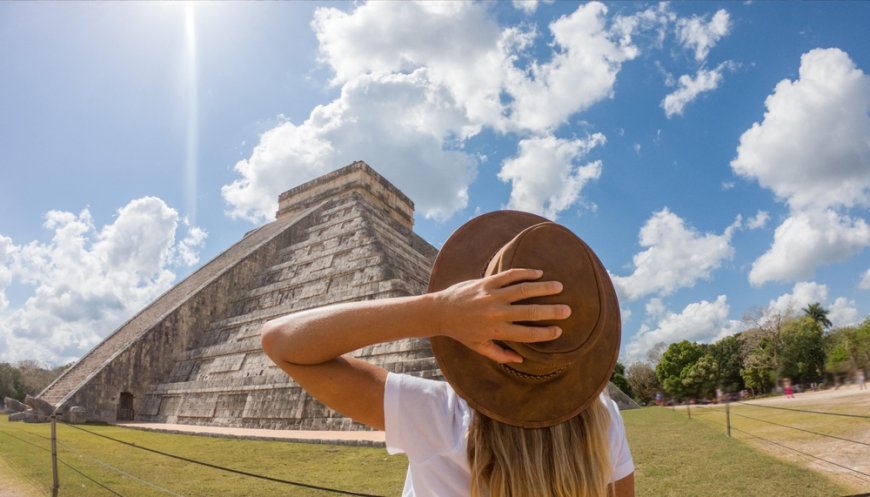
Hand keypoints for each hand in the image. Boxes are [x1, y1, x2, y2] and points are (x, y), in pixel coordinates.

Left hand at [432, 268, 570, 363]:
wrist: (440, 311)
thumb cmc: (461, 331)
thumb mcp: (479, 347)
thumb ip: (500, 355)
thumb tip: (521, 360)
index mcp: (497, 331)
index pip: (528, 334)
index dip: (546, 333)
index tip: (559, 330)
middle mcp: (497, 313)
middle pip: (531, 312)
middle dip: (552, 311)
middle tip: (568, 309)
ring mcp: (492, 296)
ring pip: (523, 290)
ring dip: (543, 288)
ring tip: (558, 286)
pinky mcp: (486, 282)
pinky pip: (509, 275)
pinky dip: (525, 273)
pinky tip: (538, 273)